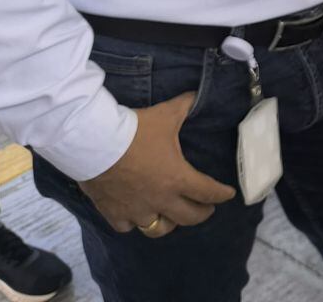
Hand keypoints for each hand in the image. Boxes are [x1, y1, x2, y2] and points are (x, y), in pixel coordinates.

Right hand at [79, 93, 235, 237]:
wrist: (94, 142)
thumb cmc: (134, 130)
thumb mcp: (166, 114)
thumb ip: (185, 105)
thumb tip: (198, 93)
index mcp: (177, 179)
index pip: (208, 192)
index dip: (222, 194)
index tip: (228, 195)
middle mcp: (160, 200)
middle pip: (189, 217)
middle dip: (202, 213)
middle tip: (206, 208)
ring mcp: (137, 211)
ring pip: (159, 229)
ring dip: (168, 223)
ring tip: (171, 216)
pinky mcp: (114, 214)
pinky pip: (128, 227)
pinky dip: (133, 223)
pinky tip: (135, 217)